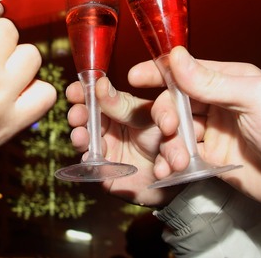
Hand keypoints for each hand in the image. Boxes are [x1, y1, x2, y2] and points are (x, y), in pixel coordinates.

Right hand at [66, 77, 182, 207]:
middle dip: (79, 113)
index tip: (76, 89)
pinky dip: (89, 161)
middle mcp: (109, 126)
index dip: (85, 90)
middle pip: (86, 116)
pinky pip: (92, 166)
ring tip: (81, 135)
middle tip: (77, 113)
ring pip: (85, 139)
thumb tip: (101, 84)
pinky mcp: (106, 172)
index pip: (96, 94)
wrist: (184, 176)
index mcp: (120, 106)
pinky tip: (90, 157)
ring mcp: (106, 148)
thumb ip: (125, 104)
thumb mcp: (151, 116)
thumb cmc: (174, 139)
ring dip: (81, 136)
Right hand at [141, 46, 260, 222]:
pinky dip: (170, 162)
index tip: (134, 76)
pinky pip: (179, 156)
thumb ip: (212, 81)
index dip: (158, 71)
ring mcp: (211, 132)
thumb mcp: (253, 98)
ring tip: (176, 161)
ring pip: (173, 131)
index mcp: (227, 79)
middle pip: (173, 102)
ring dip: (167, 144)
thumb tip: (176, 57)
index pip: (184, 69)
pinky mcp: (208, 159)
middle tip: (167, 130)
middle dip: (163, 115)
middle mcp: (215, 102)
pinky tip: (169, 172)